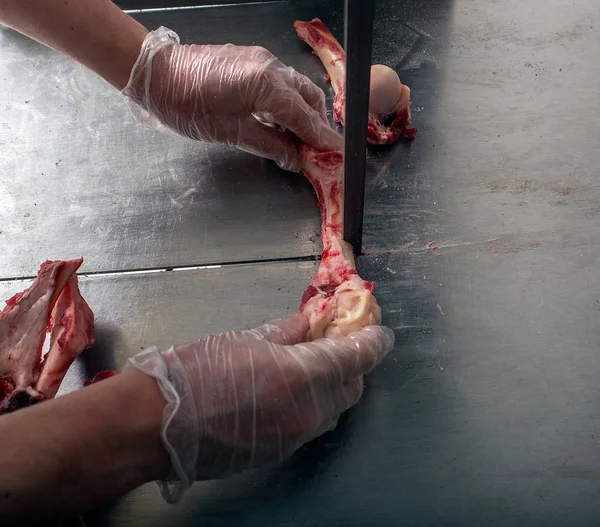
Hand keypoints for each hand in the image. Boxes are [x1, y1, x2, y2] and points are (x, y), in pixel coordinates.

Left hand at [122, 27, 342, 170]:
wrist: (155, 74)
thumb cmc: (186, 105)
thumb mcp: (229, 132)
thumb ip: (267, 144)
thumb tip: (294, 158)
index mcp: (265, 84)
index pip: (304, 116)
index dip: (321, 138)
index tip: (337, 153)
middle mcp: (270, 67)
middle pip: (308, 98)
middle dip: (317, 125)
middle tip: (319, 151)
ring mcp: (261, 60)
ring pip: (297, 88)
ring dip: (305, 113)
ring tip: (302, 140)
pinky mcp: (252, 60)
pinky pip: (282, 82)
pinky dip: (289, 103)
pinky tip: (282, 122)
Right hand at [126, 312, 393, 502]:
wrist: (158, 424)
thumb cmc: (198, 372)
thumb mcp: (246, 340)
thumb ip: (287, 331)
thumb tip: (311, 322)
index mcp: (304, 376)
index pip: (360, 356)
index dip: (375, 340)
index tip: (377, 331)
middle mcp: (309, 412)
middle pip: (353, 388)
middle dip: (352, 365)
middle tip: (337, 345)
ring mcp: (296, 438)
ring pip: (333, 412)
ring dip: (333, 389)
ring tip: (312, 368)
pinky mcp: (280, 454)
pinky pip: (310, 428)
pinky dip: (311, 408)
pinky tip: (288, 394)